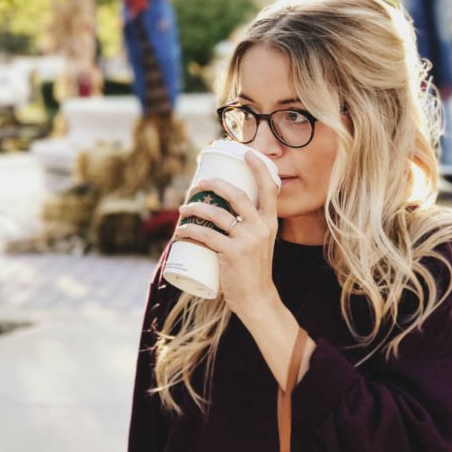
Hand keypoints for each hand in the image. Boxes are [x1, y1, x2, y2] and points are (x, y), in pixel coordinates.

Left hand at [174, 151, 280, 316]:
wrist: (257, 299)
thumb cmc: (253, 270)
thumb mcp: (259, 244)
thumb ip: (248, 227)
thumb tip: (222, 211)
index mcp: (271, 223)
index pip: (269, 188)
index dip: (258, 168)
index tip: (246, 153)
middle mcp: (261, 227)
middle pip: (237, 195)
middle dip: (215, 184)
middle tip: (200, 182)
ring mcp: (247, 240)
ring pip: (216, 214)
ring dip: (195, 207)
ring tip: (183, 208)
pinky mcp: (231, 253)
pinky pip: (205, 235)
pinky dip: (189, 231)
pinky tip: (180, 231)